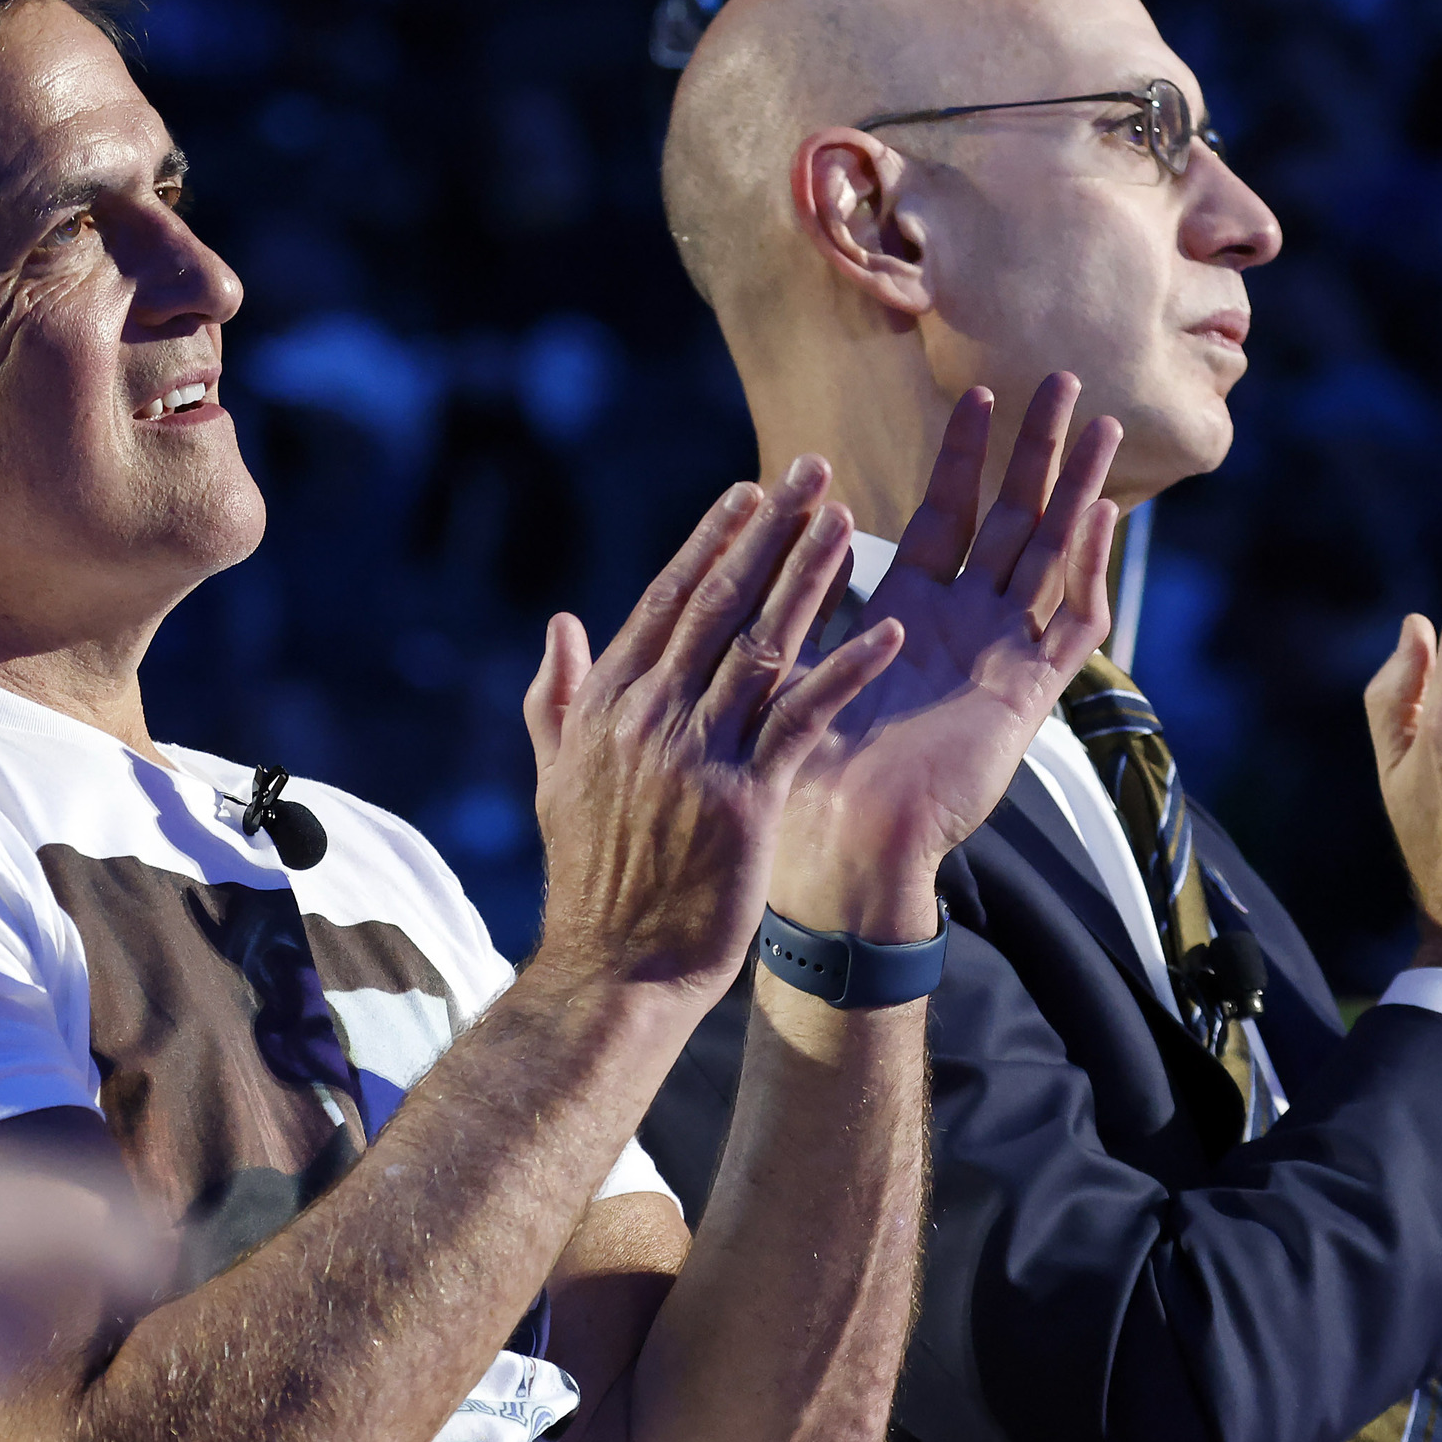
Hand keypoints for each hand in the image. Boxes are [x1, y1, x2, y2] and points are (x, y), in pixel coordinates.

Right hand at [518, 461, 904, 1005]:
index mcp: (605, 706)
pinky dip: (846, 673)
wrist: (613, 971)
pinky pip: (803, 721)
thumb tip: (562, 624)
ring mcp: (695, 756)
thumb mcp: (554, 780)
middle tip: (811, 470)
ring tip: (847, 522)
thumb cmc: (591, 882)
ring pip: (761, 646)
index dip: (710, 541)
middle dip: (767, 531)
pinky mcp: (744, 800)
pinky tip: (887, 633)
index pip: (663, 602)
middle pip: (717, 604)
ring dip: (809, 578)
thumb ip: (555, 697)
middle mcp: (648, 718)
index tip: (748, 491)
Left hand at [770, 376, 1120, 942]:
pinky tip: (1097, 515)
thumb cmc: (807, 769)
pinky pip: (1073, 622)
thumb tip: (786, 521)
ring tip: (1097, 422)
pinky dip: (1087, 567)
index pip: (946, 516)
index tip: (975, 396)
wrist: (842, 845)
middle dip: (1035, 450)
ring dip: (1075, 489)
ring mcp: (1004, 657)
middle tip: (1057, 376)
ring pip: (1053, 555)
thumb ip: (804, 596)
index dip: (964, 459)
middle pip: (1012, 519)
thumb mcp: (796, 663)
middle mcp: (964, 627)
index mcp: (910, 615)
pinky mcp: (1030, 696)